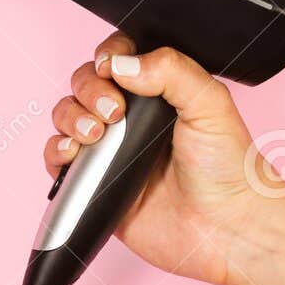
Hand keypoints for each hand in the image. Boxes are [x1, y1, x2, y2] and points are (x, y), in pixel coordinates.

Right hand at [43, 31, 276, 284]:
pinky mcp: (94, 182)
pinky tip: (74, 152)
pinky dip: (56, 150)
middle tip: (113, 111)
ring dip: (70, 117)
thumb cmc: (228, 169)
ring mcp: (110, 149)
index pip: (118, 57)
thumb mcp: (211, 104)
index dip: (108, 56)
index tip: (111, 67)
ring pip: (66, 115)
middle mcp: (130, 117)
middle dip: (89, 90)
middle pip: (85, 82)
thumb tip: (121, 64)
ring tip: (94, 134)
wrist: (226, 228)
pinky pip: (57, 159)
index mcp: (158, 91)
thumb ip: (171, 70)